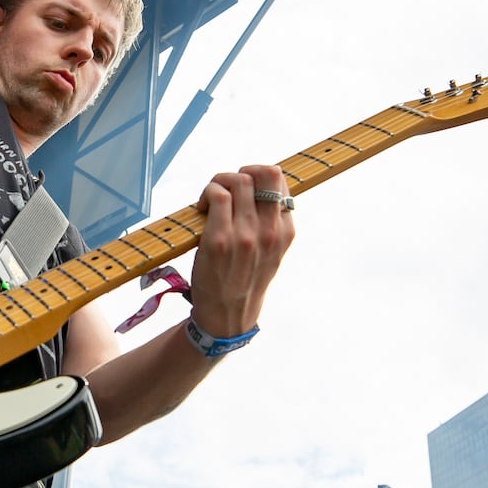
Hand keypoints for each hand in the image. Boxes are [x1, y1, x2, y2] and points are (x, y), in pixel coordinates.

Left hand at [188, 165, 294, 338]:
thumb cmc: (245, 279)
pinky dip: (207, 193)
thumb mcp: (272, 252)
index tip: (245, 186)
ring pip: (238, 181)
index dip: (258, 175)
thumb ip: (272, 222)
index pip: (280, 180)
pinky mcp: (219, 239)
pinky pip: (217, 195)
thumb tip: (261, 188)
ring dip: (219, 182)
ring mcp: (245, 235)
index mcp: (285, 232)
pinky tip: (202, 208)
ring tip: (211, 200)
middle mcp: (269, 231)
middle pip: (262, 173)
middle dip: (240, 173)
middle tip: (226, 189)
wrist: (228, 313)